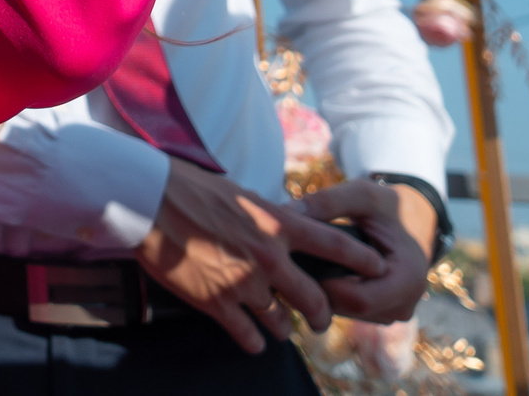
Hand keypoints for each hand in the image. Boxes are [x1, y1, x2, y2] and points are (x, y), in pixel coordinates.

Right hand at [135, 158, 385, 352]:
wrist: (149, 200)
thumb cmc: (190, 189)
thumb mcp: (241, 195)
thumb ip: (268, 217)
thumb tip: (283, 226)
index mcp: (277, 225)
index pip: (336, 245)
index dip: (363, 260)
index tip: (380, 269)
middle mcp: (269, 258)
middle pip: (314, 299)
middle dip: (321, 315)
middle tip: (319, 320)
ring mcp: (243, 284)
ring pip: (280, 322)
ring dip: (282, 327)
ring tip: (278, 328)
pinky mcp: (216, 303)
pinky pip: (247, 335)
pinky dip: (252, 340)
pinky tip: (250, 338)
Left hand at [298, 179, 436, 324]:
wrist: (413, 220)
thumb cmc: (386, 206)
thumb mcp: (361, 195)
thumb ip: (328, 202)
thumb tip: (287, 209)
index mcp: (407, 278)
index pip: (357, 299)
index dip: (322, 284)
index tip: (293, 260)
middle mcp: (404, 303)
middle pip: (348, 308)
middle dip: (315, 289)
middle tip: (285, 263)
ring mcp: (394, 312)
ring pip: (346, 313)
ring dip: (320, 293)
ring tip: (296, 265)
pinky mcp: (382, 313)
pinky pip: (350, 311)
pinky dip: (330, 294)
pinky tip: (311, 272)